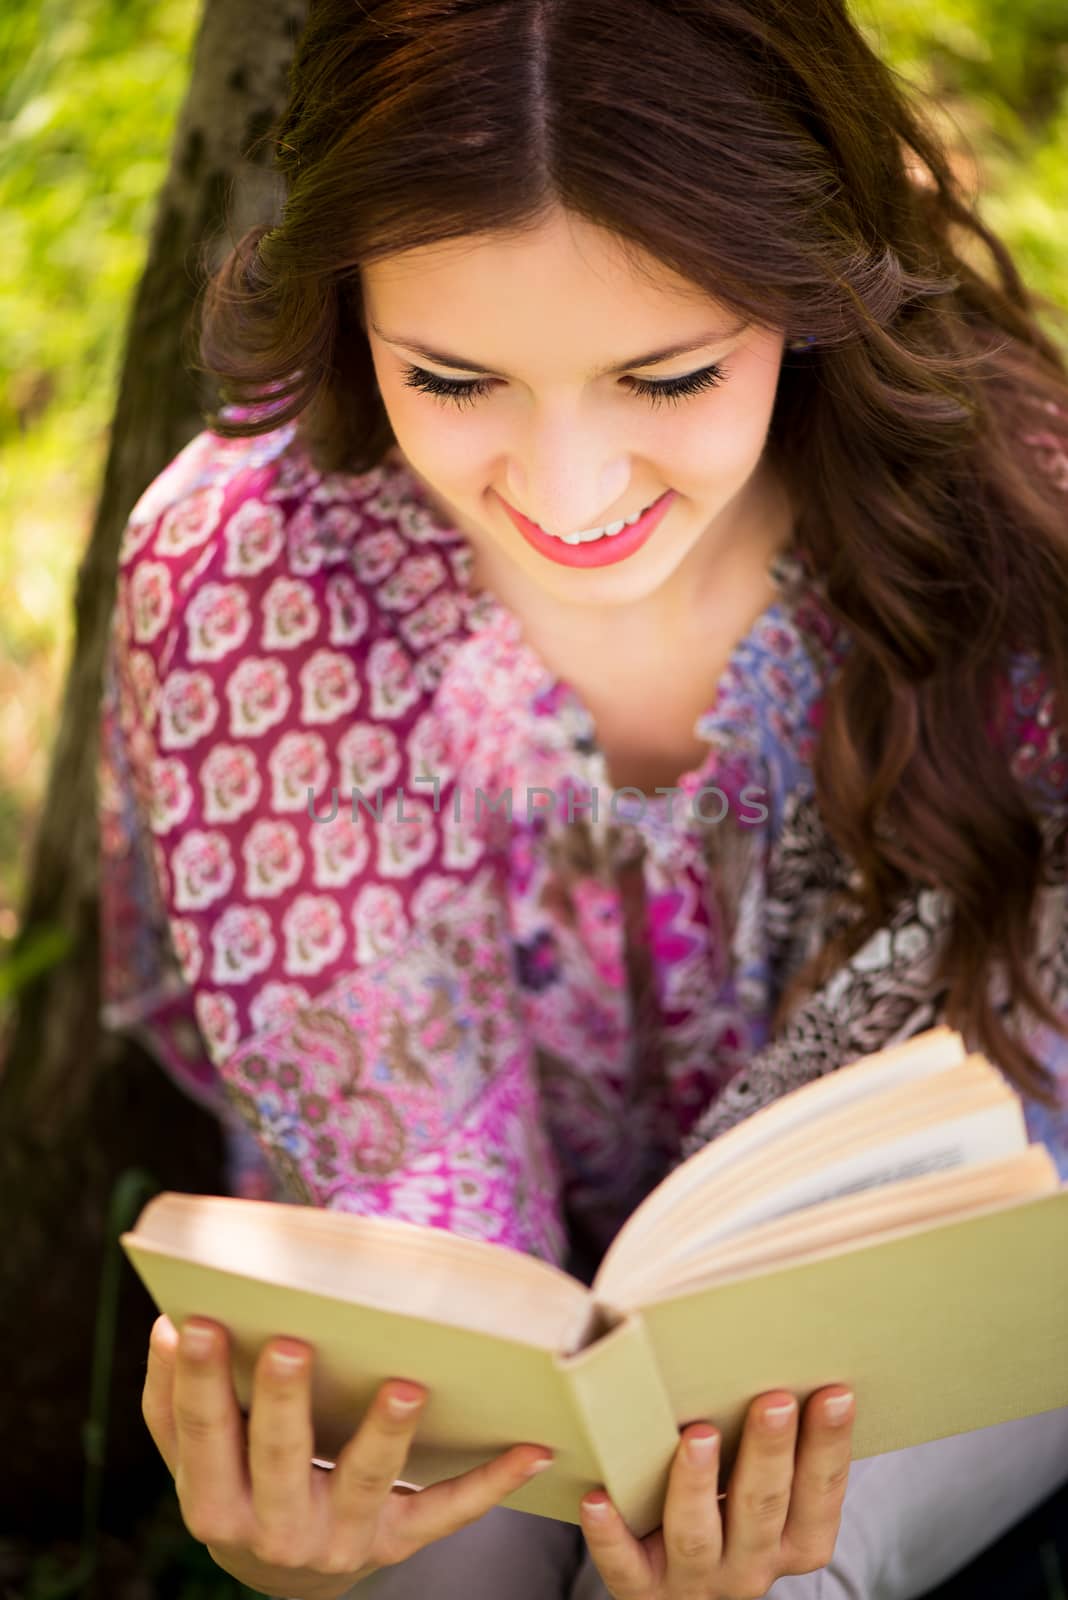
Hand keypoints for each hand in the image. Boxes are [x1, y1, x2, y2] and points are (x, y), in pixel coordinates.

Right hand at [142, 1313, 553, 1599]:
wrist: (288, 1573)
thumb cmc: (239, 1481)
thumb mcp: (197, 1456)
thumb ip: (174, 1401)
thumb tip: (169, 1325)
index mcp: (214, 1501)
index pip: (200, 1434)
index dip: (199, 1381)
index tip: (200, 1322)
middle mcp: (274, 1530)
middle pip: (279, 1460)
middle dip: (285, 1405)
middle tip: (293, 1346)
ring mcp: (340, 1540)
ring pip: (365, 1483)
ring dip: (387, 1436)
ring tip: (406, 1387)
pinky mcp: (398, 1543)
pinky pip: (447, 1512)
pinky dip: (493, 1483)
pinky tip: (534, 1448)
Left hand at [579, 1385, 854, 1599]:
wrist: (685, 1597)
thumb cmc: (731, 1518)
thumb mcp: (768, 1500)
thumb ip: (778, 1453)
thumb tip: (784, 1358)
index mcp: (793, 1543)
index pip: (820, 1497)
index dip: (829, 1447)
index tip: (835, 1393)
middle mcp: (750, 1567)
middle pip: (761, 1508)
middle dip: (769, 1453)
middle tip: (774, 1400)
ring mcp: (695, 1580)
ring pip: (696, 1534)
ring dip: (696, 1485)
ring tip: (698, 1436)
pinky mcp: (641, 1589)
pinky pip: (624, 1564)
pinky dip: (610, 1535)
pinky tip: (598, 1499)